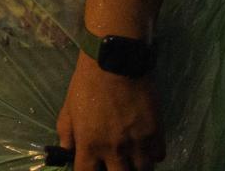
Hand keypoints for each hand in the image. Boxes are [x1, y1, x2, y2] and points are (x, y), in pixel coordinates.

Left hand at [55, 53, 163, 170]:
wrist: (114, 64)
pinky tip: (144, 147)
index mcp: (89, 145)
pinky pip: (158, 157)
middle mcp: (115, 150)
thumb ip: (66, 133)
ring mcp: (138, 144)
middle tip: (115, 164)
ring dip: (136, 167)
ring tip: (131, 159)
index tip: (92, 168)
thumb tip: (66, 151)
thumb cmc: (87, 84)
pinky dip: (152, 155)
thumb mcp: (68, 108)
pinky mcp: (157, 134)